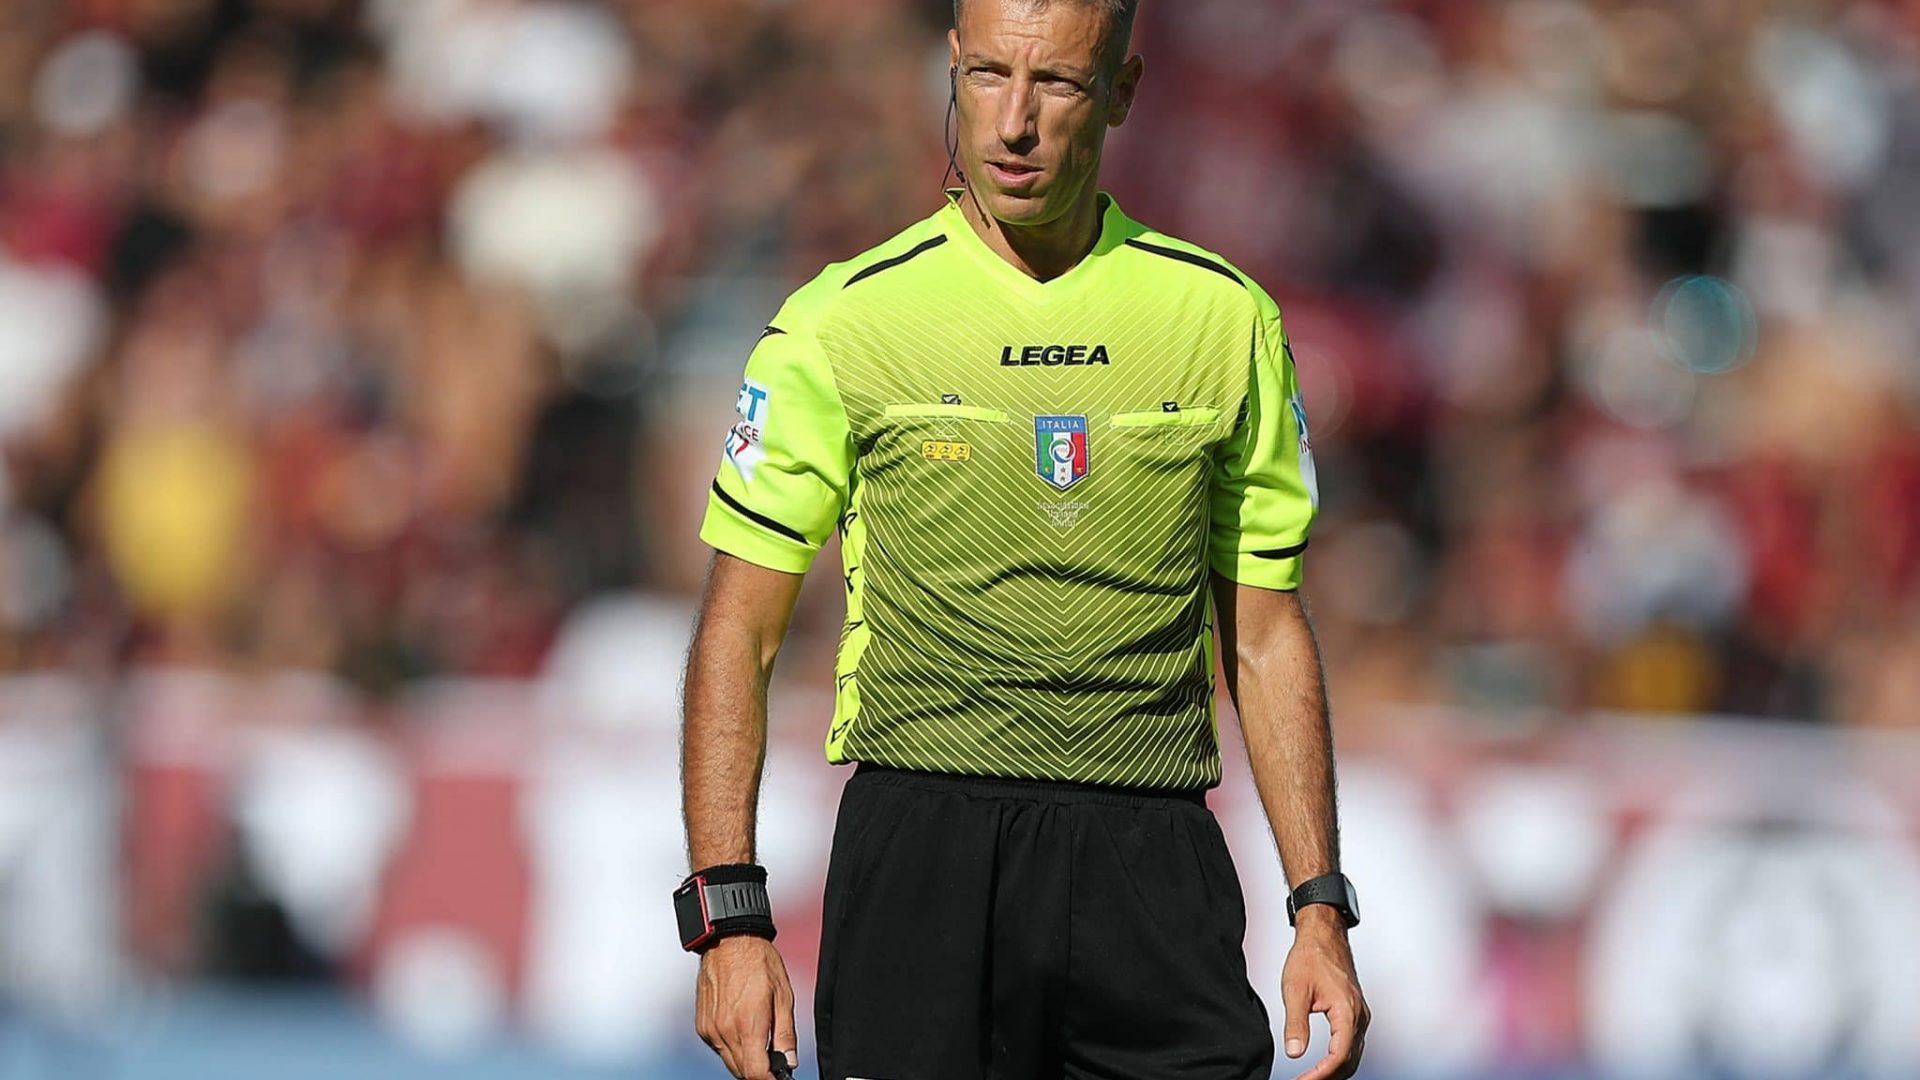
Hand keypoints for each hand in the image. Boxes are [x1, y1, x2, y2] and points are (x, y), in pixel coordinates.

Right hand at [694, 935, 798, 1078]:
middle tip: (774, 1058)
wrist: (728, 941)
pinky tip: (742, 1030)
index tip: (779, 1077)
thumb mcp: (783, 995)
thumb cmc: (758, 962)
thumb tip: (790, 1062)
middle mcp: (725, 1031)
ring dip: (745, 1060)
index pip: (755, 1073)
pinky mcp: (702, 1025)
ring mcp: (710, 1029)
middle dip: (759, 1071)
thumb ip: (785, 1033)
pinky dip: (732, 1047)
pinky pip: (718, 1048)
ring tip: (759, 1039)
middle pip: (742, 1072)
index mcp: (747, 1025)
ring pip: (729, 1062)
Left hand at [1280, 908, 1369, 1079]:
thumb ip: (1295, 1023)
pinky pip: (1352, 1044)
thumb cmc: (1311, 956)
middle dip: (1327, 1076)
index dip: (1320, 1074)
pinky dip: (1339, 1058)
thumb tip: (1294, 1052)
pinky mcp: (1355, 1013)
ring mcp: (1359, 1015)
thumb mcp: (1295, 990)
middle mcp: (1359, 1016)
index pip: (1339, 1055)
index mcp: (1347, 1011)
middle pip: (1349, 1060)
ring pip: (1352, 1054)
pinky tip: (1323, 1065)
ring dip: (1333, 1070)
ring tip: (1310, 1078)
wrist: (1324, 936)